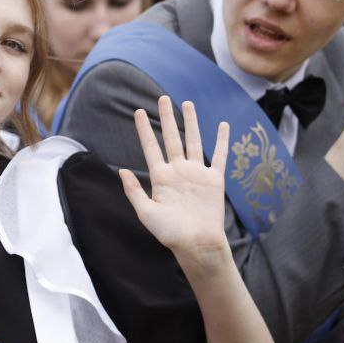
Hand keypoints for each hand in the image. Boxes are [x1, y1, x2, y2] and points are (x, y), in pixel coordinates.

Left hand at [121, 96, 230, 257]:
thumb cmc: (170, 233)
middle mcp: (178, 171)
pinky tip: (221, 125)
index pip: (150, 147)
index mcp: (160, 177)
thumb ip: (134, 191)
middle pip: (171, 138)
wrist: (196, 243)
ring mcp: (196, 173)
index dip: (143, 129)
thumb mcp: (146, 212)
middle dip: (166, 118)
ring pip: (194, 141)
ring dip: (191, 122)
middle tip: (162, 98)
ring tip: (187, 103)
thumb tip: (121, 170)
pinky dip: (222, 140)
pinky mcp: (214, 179)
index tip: (137, 112)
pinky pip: (220, 156)